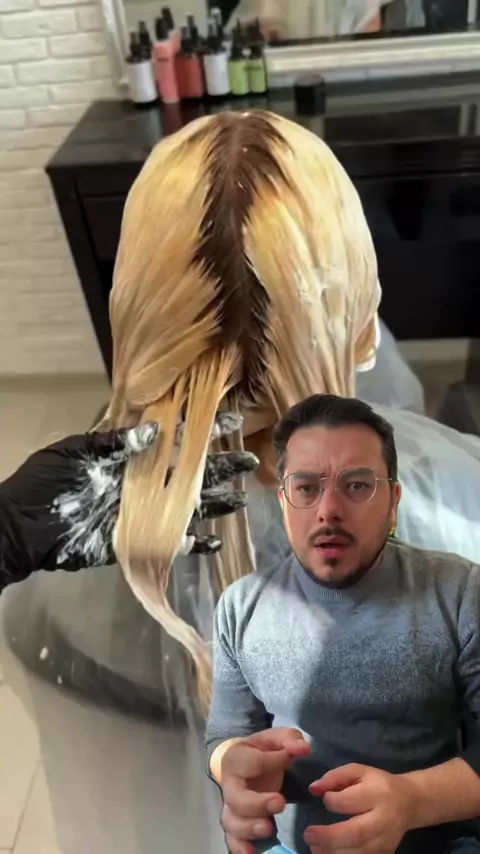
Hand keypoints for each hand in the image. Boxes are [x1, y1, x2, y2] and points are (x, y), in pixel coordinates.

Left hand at [0, 412, 257, 577]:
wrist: (22, 527)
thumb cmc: (45, 484)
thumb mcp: (75, 453)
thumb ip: (113, 444)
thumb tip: (153, 431)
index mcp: (128, 455)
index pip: (171, 437)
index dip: (200, 429)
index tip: (230, 420)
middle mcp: (141, 482)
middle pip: (188, 472)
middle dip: (220, 466)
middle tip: (250, 461)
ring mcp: (141, 512)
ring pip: (187, 506)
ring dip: (215, 503)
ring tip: (242, 499)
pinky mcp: (136, 540)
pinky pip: (169, 543)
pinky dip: (191, 545)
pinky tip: (212, 542)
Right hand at [219, 728, 310, 853]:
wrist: (242, 761)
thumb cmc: (262, 750)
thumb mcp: (276, 738)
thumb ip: (289, 739)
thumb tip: (303, 749)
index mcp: (236, 758)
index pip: (250, 762)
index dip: (270, 761)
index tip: (288, 758)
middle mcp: (229, 784)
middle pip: (235, 798)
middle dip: (256, 803)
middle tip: (279, 803)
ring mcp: (231, 806)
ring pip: (231, 821)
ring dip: (249, 828)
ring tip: (269, 829)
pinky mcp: (236, 823)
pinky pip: (231, 838)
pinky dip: (238, 847)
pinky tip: (252, 853)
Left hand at [305, 764, 414, 853]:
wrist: (410, 802)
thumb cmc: (379, 783)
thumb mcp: (359, 771)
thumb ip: (335, 777)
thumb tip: (314, 788)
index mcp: (378, 793)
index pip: (350, 801)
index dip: (331, 801)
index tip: (323, 798)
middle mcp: (384, 819)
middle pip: (356, 833)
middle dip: (329, 837)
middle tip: (308, 835)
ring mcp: (387, 840)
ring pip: (360, 852)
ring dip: (333, 853)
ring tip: (314, 848)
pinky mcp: (387, 853)